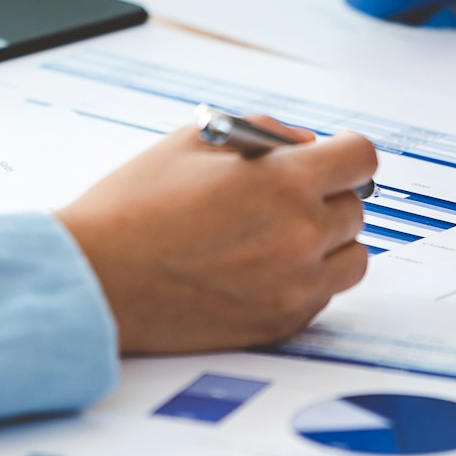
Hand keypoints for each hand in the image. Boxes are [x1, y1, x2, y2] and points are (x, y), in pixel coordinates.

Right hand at [56, 119, 375, 353]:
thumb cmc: (133, 206)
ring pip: (351, 258)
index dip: (345, 153)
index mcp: (284, 182)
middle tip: (281, 198)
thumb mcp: (193, 142)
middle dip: (326, 196)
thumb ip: (262, 131)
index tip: (331, 157)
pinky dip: (304, 281)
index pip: (361, 158)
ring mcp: (295, 286)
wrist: (94, 279)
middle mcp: (301, 236)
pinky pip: (322, 296)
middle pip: (355, 208)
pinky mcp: (280, 324)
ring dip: (327, 243)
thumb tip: (304, 143)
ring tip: (277, 236)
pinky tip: (257, 269)